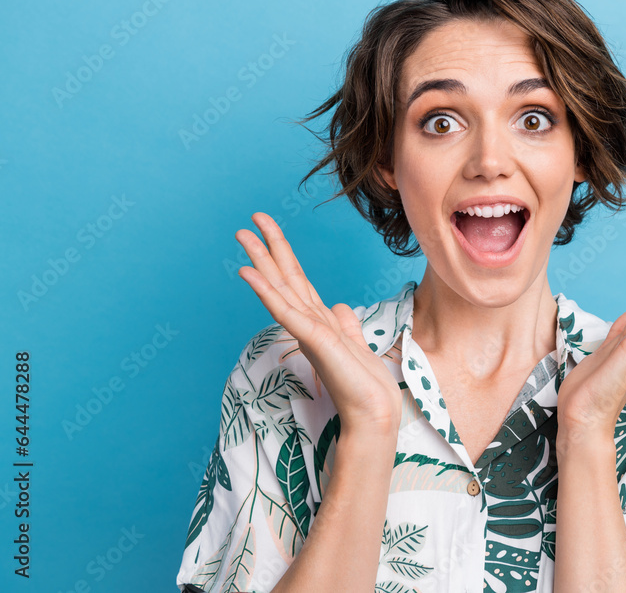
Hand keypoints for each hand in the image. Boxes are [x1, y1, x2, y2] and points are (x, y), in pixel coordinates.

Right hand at [235, 213, 401, 433]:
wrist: (372, 412)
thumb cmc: (364, 385)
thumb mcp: (355, 344)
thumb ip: (344, 324)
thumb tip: (337, 306)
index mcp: (318, 321)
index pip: (297, 281)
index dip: (284, 254)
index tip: (269, 229)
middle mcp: (308, 322)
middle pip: (284, 278)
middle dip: (267, 248)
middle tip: (248, 222)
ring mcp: (307, 330)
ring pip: (280, 288)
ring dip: (261, 261)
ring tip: (243, 236)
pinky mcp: (311, 339)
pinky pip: (284, 310)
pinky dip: (267, 291)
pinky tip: (250, 273)